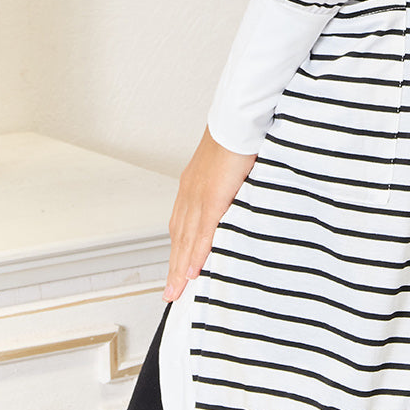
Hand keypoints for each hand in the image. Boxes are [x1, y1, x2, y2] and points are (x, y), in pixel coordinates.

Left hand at [163, 126, 256, 301]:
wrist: (238, 117)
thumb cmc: (239, 134)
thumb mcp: (230, 164)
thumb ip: (229, 184)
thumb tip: (238, 195)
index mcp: (193, 185)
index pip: (182, 224)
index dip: (179, 249)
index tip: (177, 269)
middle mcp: (190, 192)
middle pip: (178, 238)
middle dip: (174, 267)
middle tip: (171, 292)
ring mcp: (198, 196)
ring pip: (185, 240)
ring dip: (180, 268)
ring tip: (177, 291)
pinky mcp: (212, 198)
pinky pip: (202, 233)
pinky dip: (196, 255)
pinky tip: (193, 272)